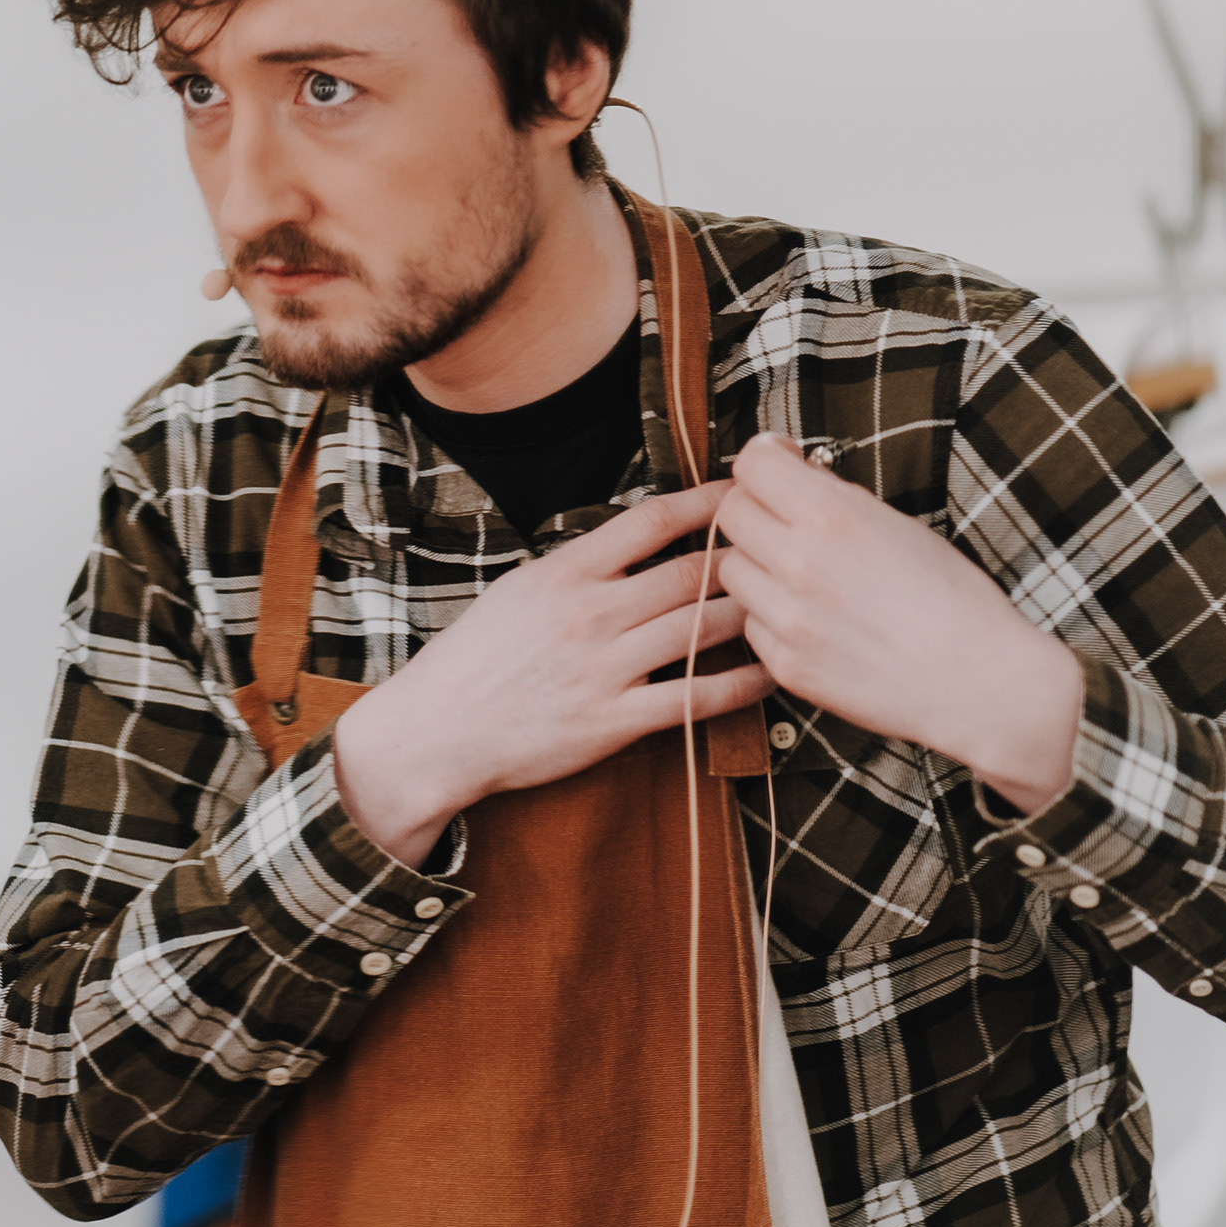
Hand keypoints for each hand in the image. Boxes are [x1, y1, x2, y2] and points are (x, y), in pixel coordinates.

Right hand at [331, 477, 774, 865]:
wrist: (437, 732)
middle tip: (785, 550)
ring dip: (754, 614)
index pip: (651, 521)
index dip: (705, 502)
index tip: (741, 494)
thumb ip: (577, 569)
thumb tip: (632, 544)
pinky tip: (770, 673)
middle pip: (691, 573)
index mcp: (565, 572)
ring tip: (789, 604)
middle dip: (745, 558)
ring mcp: (605, 667)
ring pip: (703, 629)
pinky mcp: (614, 721)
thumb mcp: (518, 593)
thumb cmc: (474, 662)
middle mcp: (590, 613)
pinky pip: (696, 697)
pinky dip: (742, 683)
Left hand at [713, 433, 1085, 815]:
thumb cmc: (955, 601)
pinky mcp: (786, 665)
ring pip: (731, 571)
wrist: (978, 683)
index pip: (752, 465)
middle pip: (730, 514)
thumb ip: (839, 499)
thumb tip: (798, 477)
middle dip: (755, 508)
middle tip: (785, 519)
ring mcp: (788, 619)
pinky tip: (812, 619)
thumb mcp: (902, 527)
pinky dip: (771, 616)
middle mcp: (800, 565)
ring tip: (801, 574)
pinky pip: (751, 625)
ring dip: (757, 564)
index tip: (781, 464)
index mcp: (833, 518)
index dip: (764, 457)